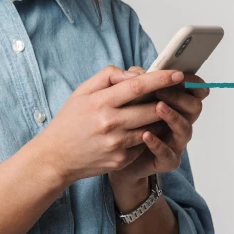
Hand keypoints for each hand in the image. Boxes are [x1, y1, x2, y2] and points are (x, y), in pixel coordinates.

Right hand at [30, 64, 186, 187]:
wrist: (56, 158)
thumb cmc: (69, 122)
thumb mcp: (81, 92)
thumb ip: (108, 76)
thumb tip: (135, 74)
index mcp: (100, 103)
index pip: (137, 87)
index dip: (160, 79)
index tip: (177, 75)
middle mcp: (110, 123)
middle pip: (151, 108)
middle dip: (164, 101)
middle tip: (168, 96)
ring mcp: (118, 144)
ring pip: (152, 127)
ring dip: (156, 119)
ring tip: (149, 114)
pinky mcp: (122, 159)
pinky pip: (143, 143)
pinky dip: (144, 136)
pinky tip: (133, 133)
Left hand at [108, 67, 208, 191]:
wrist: (112, 156)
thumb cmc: (122, 124)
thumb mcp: (125, 100)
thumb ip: (134, 83)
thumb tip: (138, 72)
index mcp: (174, 105)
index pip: (193, 91)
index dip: (193, 83)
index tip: (180, 74)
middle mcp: (178, 122)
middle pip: (194, 108)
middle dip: (180, 97)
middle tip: (161, 90)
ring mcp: (175, 142)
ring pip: (185, 129)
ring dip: (173, 116)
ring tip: (158, 107)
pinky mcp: (166, 161)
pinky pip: (168, 154)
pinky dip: (158, 143)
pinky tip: (146, 135)